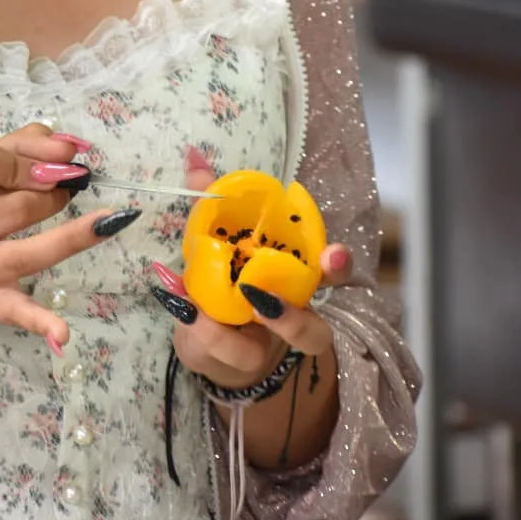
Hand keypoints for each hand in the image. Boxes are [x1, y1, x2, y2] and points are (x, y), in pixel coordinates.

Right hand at [0, 124, 116, 349]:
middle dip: (50, 195)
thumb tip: (69, 148)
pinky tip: (63, 333)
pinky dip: (41, 322)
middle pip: (13, 207)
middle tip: (64, 191)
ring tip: (102, 222)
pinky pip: (14, 312)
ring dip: (69, 237)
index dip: (23, 156)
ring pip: (23, 254)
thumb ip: (19, 148)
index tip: (51, 162)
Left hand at [154, 157, 354, 389]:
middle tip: (262, 295)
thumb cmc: (223, 280)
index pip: (329, 273)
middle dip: (297, 319)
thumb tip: (193, 156)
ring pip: (274, 352)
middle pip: (316, 329)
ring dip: (248, 329)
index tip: (333, 254)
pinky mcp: (234, 362)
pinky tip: (183, 308)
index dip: (337, 264)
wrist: (210, 339)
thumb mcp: (216, 240)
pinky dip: (202, 330)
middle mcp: (291, 319)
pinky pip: (225, 354)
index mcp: (293, 280)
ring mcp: (265, 349)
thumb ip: (210, 203)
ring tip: (218, 305)